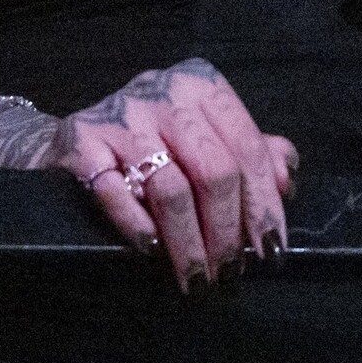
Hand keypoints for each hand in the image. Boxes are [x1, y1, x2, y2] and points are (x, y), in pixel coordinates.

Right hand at [44, 59, 296, 290]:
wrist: (75, 138)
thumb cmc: (152, 138)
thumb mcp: (204, 133)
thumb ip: (248, 149)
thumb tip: (287, 178)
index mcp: (201, 84)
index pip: (247, 147)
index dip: (264, 205)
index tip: (270, 252)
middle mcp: (163, 91)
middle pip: (214, 169)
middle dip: (227, 232)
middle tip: (230, 274)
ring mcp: (121, 114)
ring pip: (171, 187)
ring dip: (189, 244)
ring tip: (198, 278)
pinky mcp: (82, 139)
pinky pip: (116, 191)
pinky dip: (139, 227)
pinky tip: (153, 251)